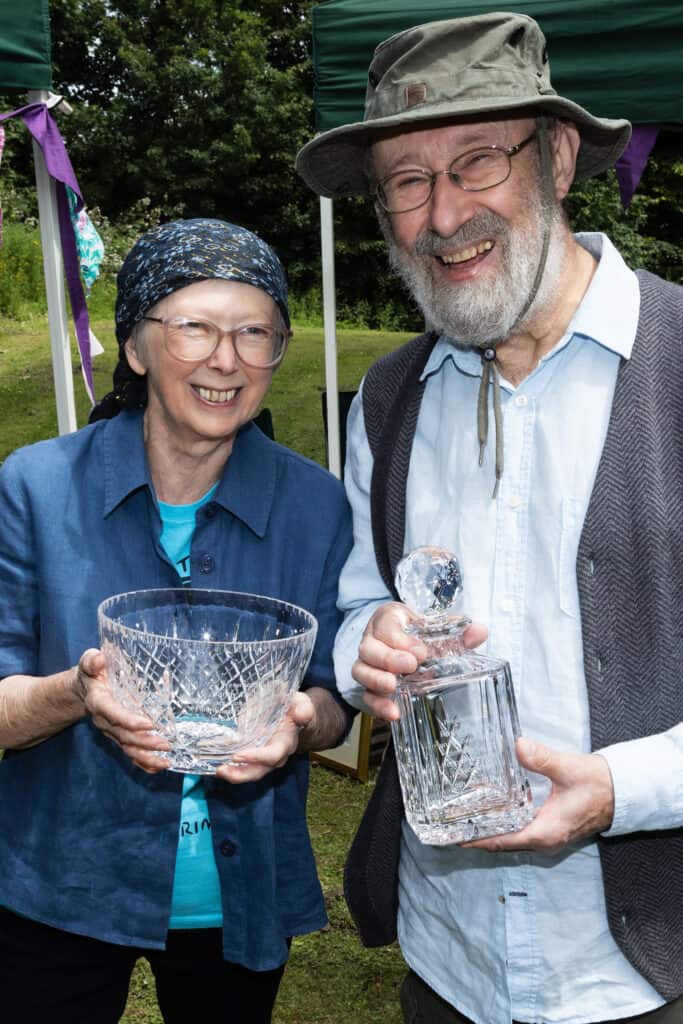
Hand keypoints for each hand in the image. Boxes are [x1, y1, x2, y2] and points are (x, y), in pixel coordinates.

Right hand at [75, 649, 170, 772]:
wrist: (83, 690)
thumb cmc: (92, 673)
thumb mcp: (89, 661)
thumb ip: (92, 661)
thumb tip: (99, 659)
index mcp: (99, 701)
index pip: (113, 713)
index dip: (129, 720)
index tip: (149, 724)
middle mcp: (104, 721)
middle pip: (124, 736)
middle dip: (145, 742)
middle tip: (167, 743)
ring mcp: (111, 731)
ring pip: (127, 748)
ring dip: (146, 756)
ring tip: (166, 761)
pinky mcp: (118, 736)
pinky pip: (129, 752)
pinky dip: (143, 762)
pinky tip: (158, 767)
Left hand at [215, 691, 314, 783]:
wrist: (296, 715)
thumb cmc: (295, 707)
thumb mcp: (301, 702)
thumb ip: (302, 707)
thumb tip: (300, 715)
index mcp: (286, 742)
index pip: (272, 755)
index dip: (256, 757)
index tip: (238, 755)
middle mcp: (276, 755)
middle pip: (259, 771)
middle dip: (240, 774)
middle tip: (221, 770)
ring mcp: (264, 758)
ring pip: (250, 772)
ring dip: (233, 774)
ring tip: (217, 770)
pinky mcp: (255, 755)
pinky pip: (243, 765)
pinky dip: (230, 766)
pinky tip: (216, 762)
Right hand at [352, 602, 487, 720]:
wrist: (406, 644)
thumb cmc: (418, 634)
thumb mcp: (435, 628)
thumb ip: (457, 630)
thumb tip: (479, 632)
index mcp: (388, 620)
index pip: (385, 625)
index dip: (400, 639)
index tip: (421, 651)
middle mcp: (372, 640)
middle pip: (367, 648)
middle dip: (388, 658)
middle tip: (411, 666)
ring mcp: (368, 664)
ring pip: (360, 671)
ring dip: (376, 680)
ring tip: (394, 687)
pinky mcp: (369, 687)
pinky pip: (366, 696)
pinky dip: (378, 706)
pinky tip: (394, 713)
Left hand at [463, 737, 614, 853]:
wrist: (620, 792)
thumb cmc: (597, 784)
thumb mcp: (568, 768)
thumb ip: (542, 758)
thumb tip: (518, 747)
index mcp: (545, 832)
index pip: (503, 841)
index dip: (478, 840)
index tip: (456, 837)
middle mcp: (544, 841)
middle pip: (503, 841)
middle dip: (478, 833)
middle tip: (453, 821)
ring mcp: (547, 836)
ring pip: (511, 836)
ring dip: (491, 827)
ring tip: (466, 813)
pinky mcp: (550, 829)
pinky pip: (520, 830)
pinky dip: (505, 821)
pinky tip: (494, 806)